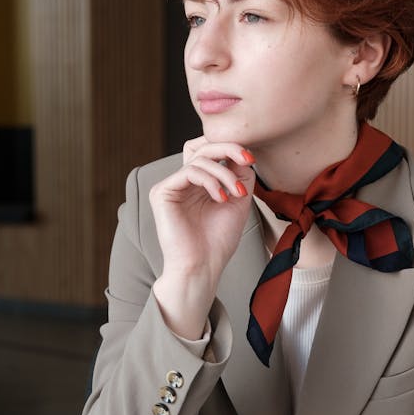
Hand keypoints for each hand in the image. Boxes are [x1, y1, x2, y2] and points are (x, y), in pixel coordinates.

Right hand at [150, 137, 255, 337]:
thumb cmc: (218, 241)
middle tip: (247, 159)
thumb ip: (239, 175)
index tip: (251, 159)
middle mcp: (183, 182)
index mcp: (199, 183)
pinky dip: (210, 181)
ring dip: (224, 174)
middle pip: (202, 147)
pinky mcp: (162, 192)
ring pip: (199, 159)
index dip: (229, 148)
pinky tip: (221, 198)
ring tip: (236, 195)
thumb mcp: (238, 201)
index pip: (209, 151)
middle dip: (228, 148)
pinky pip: (188, 171)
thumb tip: (243, 151)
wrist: (203, 267)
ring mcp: (171, 186)